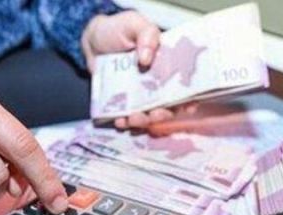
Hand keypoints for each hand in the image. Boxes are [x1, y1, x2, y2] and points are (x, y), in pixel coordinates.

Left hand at [81, 10, 177, 129]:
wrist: (93, 40)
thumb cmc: (117, 30)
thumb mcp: (135, 24)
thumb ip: (147, 35)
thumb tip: (147, 58)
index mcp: (167, 66)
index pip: (183, 85)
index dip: (189, 97)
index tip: (187, 106)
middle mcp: (157, 84)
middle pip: (168, 106)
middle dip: (164, 114)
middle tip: (155, 113)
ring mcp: (140, 95)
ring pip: (148, 115)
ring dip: (144, 121)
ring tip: (134, 118)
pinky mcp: (124, 102)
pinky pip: (127, 117)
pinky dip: (125, 122)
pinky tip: (120, 120)